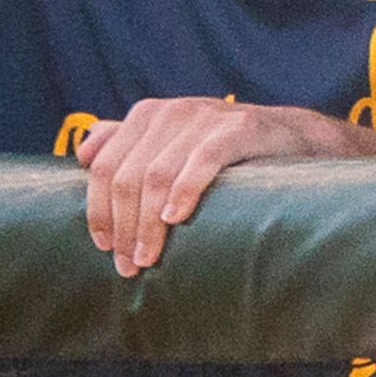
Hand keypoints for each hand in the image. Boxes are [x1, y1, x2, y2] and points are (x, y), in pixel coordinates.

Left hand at [75, 98, 364, 274]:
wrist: (293, 138)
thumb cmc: (223, 150)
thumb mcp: (173, 142)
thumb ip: (129, 142)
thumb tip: (82, 152)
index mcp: (148, 114)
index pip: (105, 166)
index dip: (98, 211)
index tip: (105, 248)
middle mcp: (172, 110)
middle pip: (128, 177)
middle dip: (123, 227)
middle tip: (128, 266)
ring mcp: (206, 116)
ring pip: (157, 175)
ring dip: (148, 225)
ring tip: (149, 258)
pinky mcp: (240, 127)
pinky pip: (202, 161)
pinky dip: (184, 191)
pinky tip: (176, 218)